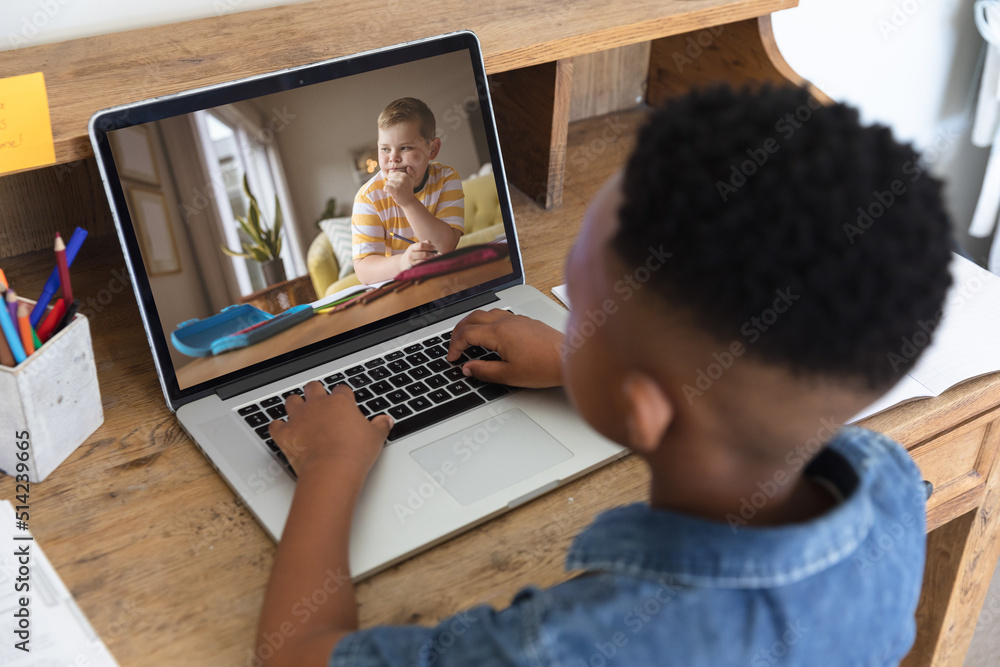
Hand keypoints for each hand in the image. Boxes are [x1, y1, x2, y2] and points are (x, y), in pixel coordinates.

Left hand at [268, 381, 392, 479]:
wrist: (331, 469)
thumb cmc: (354, 453)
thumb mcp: (376, 438)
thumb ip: (380, 426)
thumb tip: (386, 421)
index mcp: (340, 402)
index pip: (341, 390)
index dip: (343, 396)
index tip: (346, 403)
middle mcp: (317, 405)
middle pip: (313, 387)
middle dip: (315, 392)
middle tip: (320, 402)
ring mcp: (299, 418)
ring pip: (292, 401)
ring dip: (295, 405)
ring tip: (300, 413)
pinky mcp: (285, 434)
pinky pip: (275, 425)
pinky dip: (278, 428)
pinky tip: (282, 432)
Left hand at [383, 168, 416, 205]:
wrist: (409, 202)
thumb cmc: (408, 190)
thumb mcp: (412, 180)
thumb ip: (411, 173)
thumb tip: (408, 167)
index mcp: (405, 175)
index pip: (394, 174)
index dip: (394, 179)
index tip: (398, 184)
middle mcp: (402, 179)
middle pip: (390, 178)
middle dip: (391, 183)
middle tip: (397, 188)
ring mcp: (398, 185)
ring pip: (387, 182)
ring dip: (389, 187)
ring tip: (394, 191)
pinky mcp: (394, 190)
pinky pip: (385, 187)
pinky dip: (386, 190)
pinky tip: (389, 192)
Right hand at [401, 240, 437, 268]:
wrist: (403, 263)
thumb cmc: (413, 253)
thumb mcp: (415, 247)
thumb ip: (424, 243)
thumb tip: (431, 244)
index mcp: (412, 247)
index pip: (421, 245)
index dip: (429, 246)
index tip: (434, 248)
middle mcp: (411, 255)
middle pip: (425, 254)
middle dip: (432, 254)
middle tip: (435, 254)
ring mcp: (412, 262)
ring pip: (425, 260)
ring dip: (431, 259)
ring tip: (432, 258)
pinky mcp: (414, 268)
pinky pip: (424, 265)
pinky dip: (428, 263)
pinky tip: (429, 262)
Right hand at [447, 309, 563, 387]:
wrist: (569, 357)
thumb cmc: (545, 366)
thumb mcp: (509, 375)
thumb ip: (484, 371)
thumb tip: (468, 368)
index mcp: (498, 333)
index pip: (467, 334)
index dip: (455, 346)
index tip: (452, 358)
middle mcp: (506, 321)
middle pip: (472, 318)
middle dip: (458, 331)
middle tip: (453, 345)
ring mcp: (517, 319)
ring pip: (486, 313)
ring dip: (472, 323)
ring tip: (468, 336)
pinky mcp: (526, 321)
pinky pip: (500, 315)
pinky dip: (487, 321)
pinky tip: (491, 332)